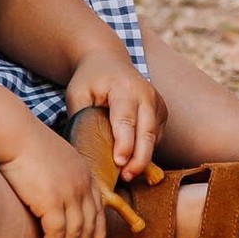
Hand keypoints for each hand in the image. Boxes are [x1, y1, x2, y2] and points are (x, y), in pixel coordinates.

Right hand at [0, 118, 106, 237]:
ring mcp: (70, 193)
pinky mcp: (53, 202)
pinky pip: (57, 235)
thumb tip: (59, 195)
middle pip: (89, 225)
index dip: (98, 230)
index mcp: (85, 173)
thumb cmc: (28, 145)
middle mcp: (82, 184)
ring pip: (74, 234)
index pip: (99, 208)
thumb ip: (64, 176)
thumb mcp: (57, 159)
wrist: (15, 134)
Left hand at [66, 51, 167, 180]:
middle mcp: (145, 93)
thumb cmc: (89, 80)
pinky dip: (147, 150)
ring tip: (127, 175)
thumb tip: (82, 153)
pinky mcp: (161, 110)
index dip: (124, 144)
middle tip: (126, 177)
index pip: (125, 119)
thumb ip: (80, 119)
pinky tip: (133, 160)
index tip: (119, 163)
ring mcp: (157, 101)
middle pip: (147, 132)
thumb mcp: (77, 94)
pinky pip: (158, 136)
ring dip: (143, 158)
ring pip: (155, 137)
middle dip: (139, 158)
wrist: (108, 60)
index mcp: (123, 87)